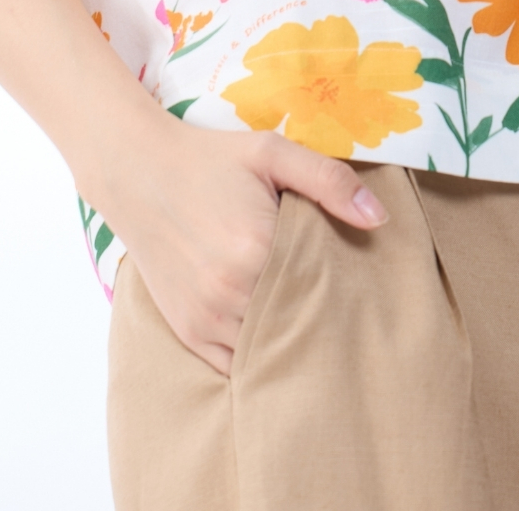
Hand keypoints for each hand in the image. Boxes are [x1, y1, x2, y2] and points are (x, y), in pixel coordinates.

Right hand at [95, 115, 387, 374]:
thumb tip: (380, 219)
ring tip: (309, 320)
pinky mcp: (188, 331)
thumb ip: (328, 181)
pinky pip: (234, 366)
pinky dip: (257, 356)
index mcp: (256, 247)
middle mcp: (229, 291)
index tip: (360, 280)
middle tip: (342, 307)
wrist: (138, 173)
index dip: (344, 288)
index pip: (321, 288)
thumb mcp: (271, 153)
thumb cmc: (210, 159)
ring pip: (266, 351)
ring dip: (289, 341)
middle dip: (320, 319)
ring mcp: (206, 317)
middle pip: (297, 324)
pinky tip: (274, 335)